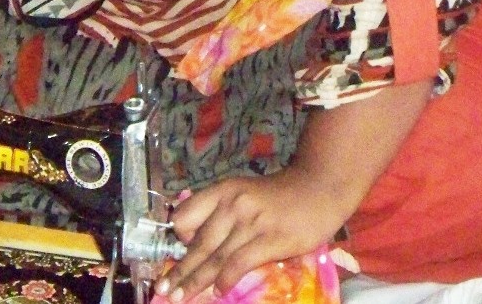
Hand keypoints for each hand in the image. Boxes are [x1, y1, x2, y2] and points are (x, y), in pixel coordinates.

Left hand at [157, 168, 349, 301]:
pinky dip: (225, 280)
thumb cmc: (279, 195)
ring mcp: (251, 222)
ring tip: (180, 297)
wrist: (318, 188)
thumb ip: (221, 211)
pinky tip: (218, 291)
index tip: (174, 255)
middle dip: (179, 270)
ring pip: (215, 257)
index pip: (187, 215)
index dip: (179, 237)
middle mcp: (233, 204)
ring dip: (195, 281)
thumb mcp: (243, 192)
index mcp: (223, 190)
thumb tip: (197, 242)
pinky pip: (239, 263)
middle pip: (198, 243)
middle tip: (163, 289)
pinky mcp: (270, 239)